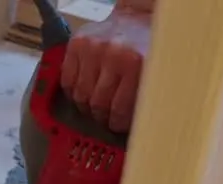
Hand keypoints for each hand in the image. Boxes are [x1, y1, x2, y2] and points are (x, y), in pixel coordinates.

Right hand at [61, 7, 150, 132]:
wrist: (135, 16)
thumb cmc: (146, 46)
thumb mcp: (155, 71)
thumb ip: (146, 97)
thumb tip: (137, 127)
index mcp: (135, 65)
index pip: (119, 110)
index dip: (117, 124)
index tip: (117, 127)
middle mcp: (113, 55)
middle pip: (97, 105)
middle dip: (101, 117)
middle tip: (105, 119)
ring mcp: (92, 49)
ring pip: (80, 96)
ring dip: (85, 106)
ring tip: (94, 106)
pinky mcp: (77, 44)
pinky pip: (67, 80)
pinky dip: (72, 91)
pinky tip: (83, 90)